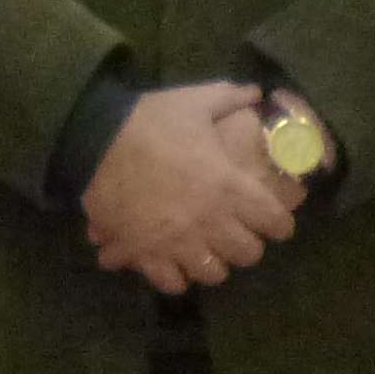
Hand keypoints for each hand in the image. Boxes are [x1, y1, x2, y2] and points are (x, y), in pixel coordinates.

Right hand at [83, 81, 295, 293]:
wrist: (95, 141)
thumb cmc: (149, 122)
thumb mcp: (193, 101)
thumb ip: (229, 97)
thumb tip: (256, 91)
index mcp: (228, 186)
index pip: (274, 221)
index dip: (279, 222)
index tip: (275, 220)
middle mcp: (210, 221)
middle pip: (248, 253)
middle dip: (247, 244)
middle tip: (238, 232)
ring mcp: (178, 242)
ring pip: (214, 274)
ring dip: (215, 262)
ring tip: (208, 251)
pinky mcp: (146, 253)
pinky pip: (172, 282)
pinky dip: (176, 277)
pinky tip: (174, 264)